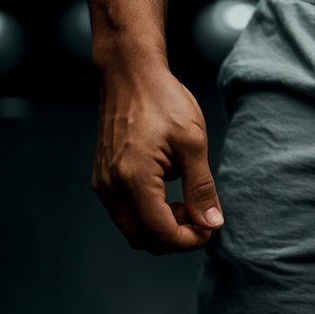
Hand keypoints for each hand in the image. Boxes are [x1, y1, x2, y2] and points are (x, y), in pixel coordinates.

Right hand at [91, 60, 224, 254]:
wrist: (130, 74)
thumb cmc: (163, 100)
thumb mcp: (193, 141)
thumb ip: (201, 188)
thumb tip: (212, 224)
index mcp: (133, 180)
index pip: (161, 234)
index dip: (189, 239)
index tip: (210, 226)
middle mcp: (110, 188)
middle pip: (143, 239)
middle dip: (176, 236)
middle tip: (201, 214)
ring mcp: (102, 184)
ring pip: (132, 228)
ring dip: (161, 226)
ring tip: (187, 200)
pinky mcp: (102, 177)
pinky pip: (124, 212)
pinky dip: (148, 213)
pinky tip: (168, 189)